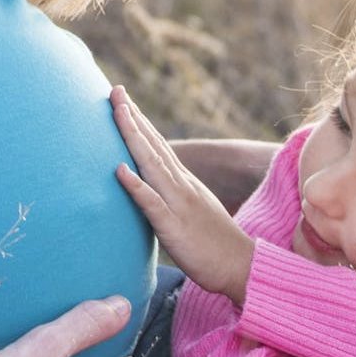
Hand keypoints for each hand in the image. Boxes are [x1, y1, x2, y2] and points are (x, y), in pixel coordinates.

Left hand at [111, 86, 254, 305]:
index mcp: (184, 184)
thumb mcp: (192, 213)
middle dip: (132, 117)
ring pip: (152, 165)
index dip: (140, 122)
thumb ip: (173, 197)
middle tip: (114, 90)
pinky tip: (119, 170)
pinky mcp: (175, 228)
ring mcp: (179, 204)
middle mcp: (182, 186)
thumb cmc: (215, 245)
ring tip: (116, 112)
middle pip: (154, 146)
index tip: (122, 99)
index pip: (159, 146)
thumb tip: (153, 190)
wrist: (242, 266)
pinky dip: (136, 185)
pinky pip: (152, 204)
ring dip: (133, 137)